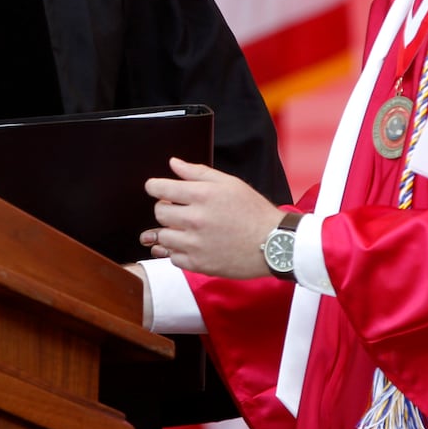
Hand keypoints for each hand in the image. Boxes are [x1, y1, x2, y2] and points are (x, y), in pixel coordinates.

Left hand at [140, 157, 282, 278]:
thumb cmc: (254, 212)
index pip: (161, 189)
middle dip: (165, 208)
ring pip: (162, 237)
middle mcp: (195, 220)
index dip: (154, 186)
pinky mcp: (199, 264)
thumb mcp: (229, 183)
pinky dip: (177, 252)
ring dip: (169, 231)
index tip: (155, 188)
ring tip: (183, 229)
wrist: (273, 243)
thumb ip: (197, 172)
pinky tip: (189, 245)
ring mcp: (195, 244)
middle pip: (159, 213)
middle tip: (177, 209)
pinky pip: (173, 258)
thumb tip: (174, 163)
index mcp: (202, 195)